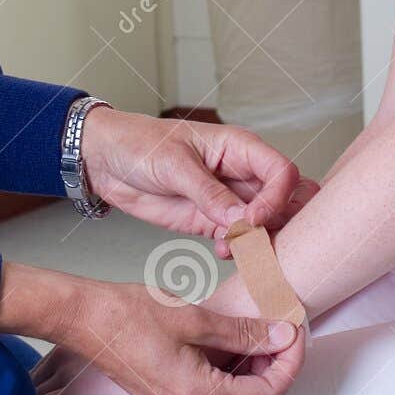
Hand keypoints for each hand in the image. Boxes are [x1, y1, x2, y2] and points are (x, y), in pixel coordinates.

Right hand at [26, 277, 303, 394]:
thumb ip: (243, 332)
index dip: (290, 362)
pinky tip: (238, 346)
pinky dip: (236, 376)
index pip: (267, 393)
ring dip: (259, 374)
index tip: (297, 331)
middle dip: (280, 370)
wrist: (83, 319)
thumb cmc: (130, 313)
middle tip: (287, 333)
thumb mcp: (195, 317)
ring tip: (267, 336)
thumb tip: (282, 335)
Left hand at [81, 108, 319, 252]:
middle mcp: (242, 174)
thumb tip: (242, 219)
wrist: (106, 160)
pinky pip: (242, 239)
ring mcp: (230, 199)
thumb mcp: (173, 164)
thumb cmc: (139, 144)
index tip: (252, 220)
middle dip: (281, 225)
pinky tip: (222, 249)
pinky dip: (241, 250)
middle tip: (258, 242)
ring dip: (260, 242)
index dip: (276, 199)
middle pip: (288, 200)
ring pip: (269, 224)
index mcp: (240, 147)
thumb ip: (208, 192)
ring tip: (234, 248)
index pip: (282, 173)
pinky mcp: (213, 220)